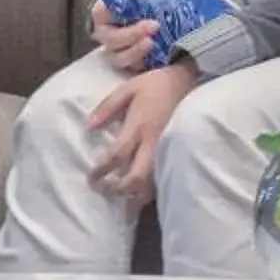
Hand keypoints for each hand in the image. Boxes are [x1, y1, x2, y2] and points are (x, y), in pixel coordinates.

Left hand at [88, 59, 197, 201]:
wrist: (190, 81)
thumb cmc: (157, 84)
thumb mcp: (129, 88)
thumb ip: (107, 107)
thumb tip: (89, 126)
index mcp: (138, 127)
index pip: (117, 155)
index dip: (102, 170)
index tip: (91, 177)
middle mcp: (153, 143)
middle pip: (135, 177)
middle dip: (119, 189)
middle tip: (105, 190)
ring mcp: (167, 150)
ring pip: (152, 183)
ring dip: (135, 194)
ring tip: (123, 198)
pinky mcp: (176, 152)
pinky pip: (163, 178)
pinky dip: (150, 189)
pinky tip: (141, 192)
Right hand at [90, 0, 157, 73]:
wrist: (152, 11)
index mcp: (102, 15)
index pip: (100, 16)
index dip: (115, 14)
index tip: (137, 11)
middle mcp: (106, 36)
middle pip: (111, 41)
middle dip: (132, 36)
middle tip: (155, 26)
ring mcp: (117, 51)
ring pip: (120, 59)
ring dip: (136, 53)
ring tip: (154, 43)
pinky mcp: (131, 63)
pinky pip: (133, 69)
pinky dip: (145, 64)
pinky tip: (158, 56)